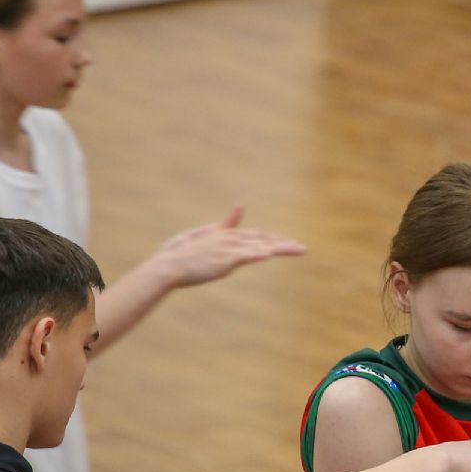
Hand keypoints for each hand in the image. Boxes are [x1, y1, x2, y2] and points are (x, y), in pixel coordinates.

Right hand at [155, 205, 305, 287]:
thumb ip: (224, 223)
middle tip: (303, 249)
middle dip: (284, 244)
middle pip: (263, 240)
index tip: (285, 244)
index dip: (272, 239)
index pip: (255, 236)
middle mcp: (230, 239)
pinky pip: (246, 256)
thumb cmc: (180, 254)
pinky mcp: (224, 259)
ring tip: (300, 251)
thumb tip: (240, 206)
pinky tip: (272, 254)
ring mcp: (228, 248)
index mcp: (225, 235)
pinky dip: (260, 253)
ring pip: (261, 247)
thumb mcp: (203, 234)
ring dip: (282, 249)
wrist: (167, 266)